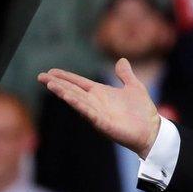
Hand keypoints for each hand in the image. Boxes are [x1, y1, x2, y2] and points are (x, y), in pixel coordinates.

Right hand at [37, 58, 160, 157]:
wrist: (152, 131)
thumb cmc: (143, 112)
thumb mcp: (134, 87)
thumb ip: (125, 75)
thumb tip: (121, 60)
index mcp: (101, 93)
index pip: (79, 83)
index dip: (65, 77)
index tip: (50, 71)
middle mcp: (96, 103)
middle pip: (72, 90)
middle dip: (57, 84)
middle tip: (40, 77)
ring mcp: (98, 113)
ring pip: (77, 101)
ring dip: (64, 93)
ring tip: (50, 85)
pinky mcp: (103, 123)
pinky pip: (88, 113)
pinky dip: (78, 105)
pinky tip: (68, 98)